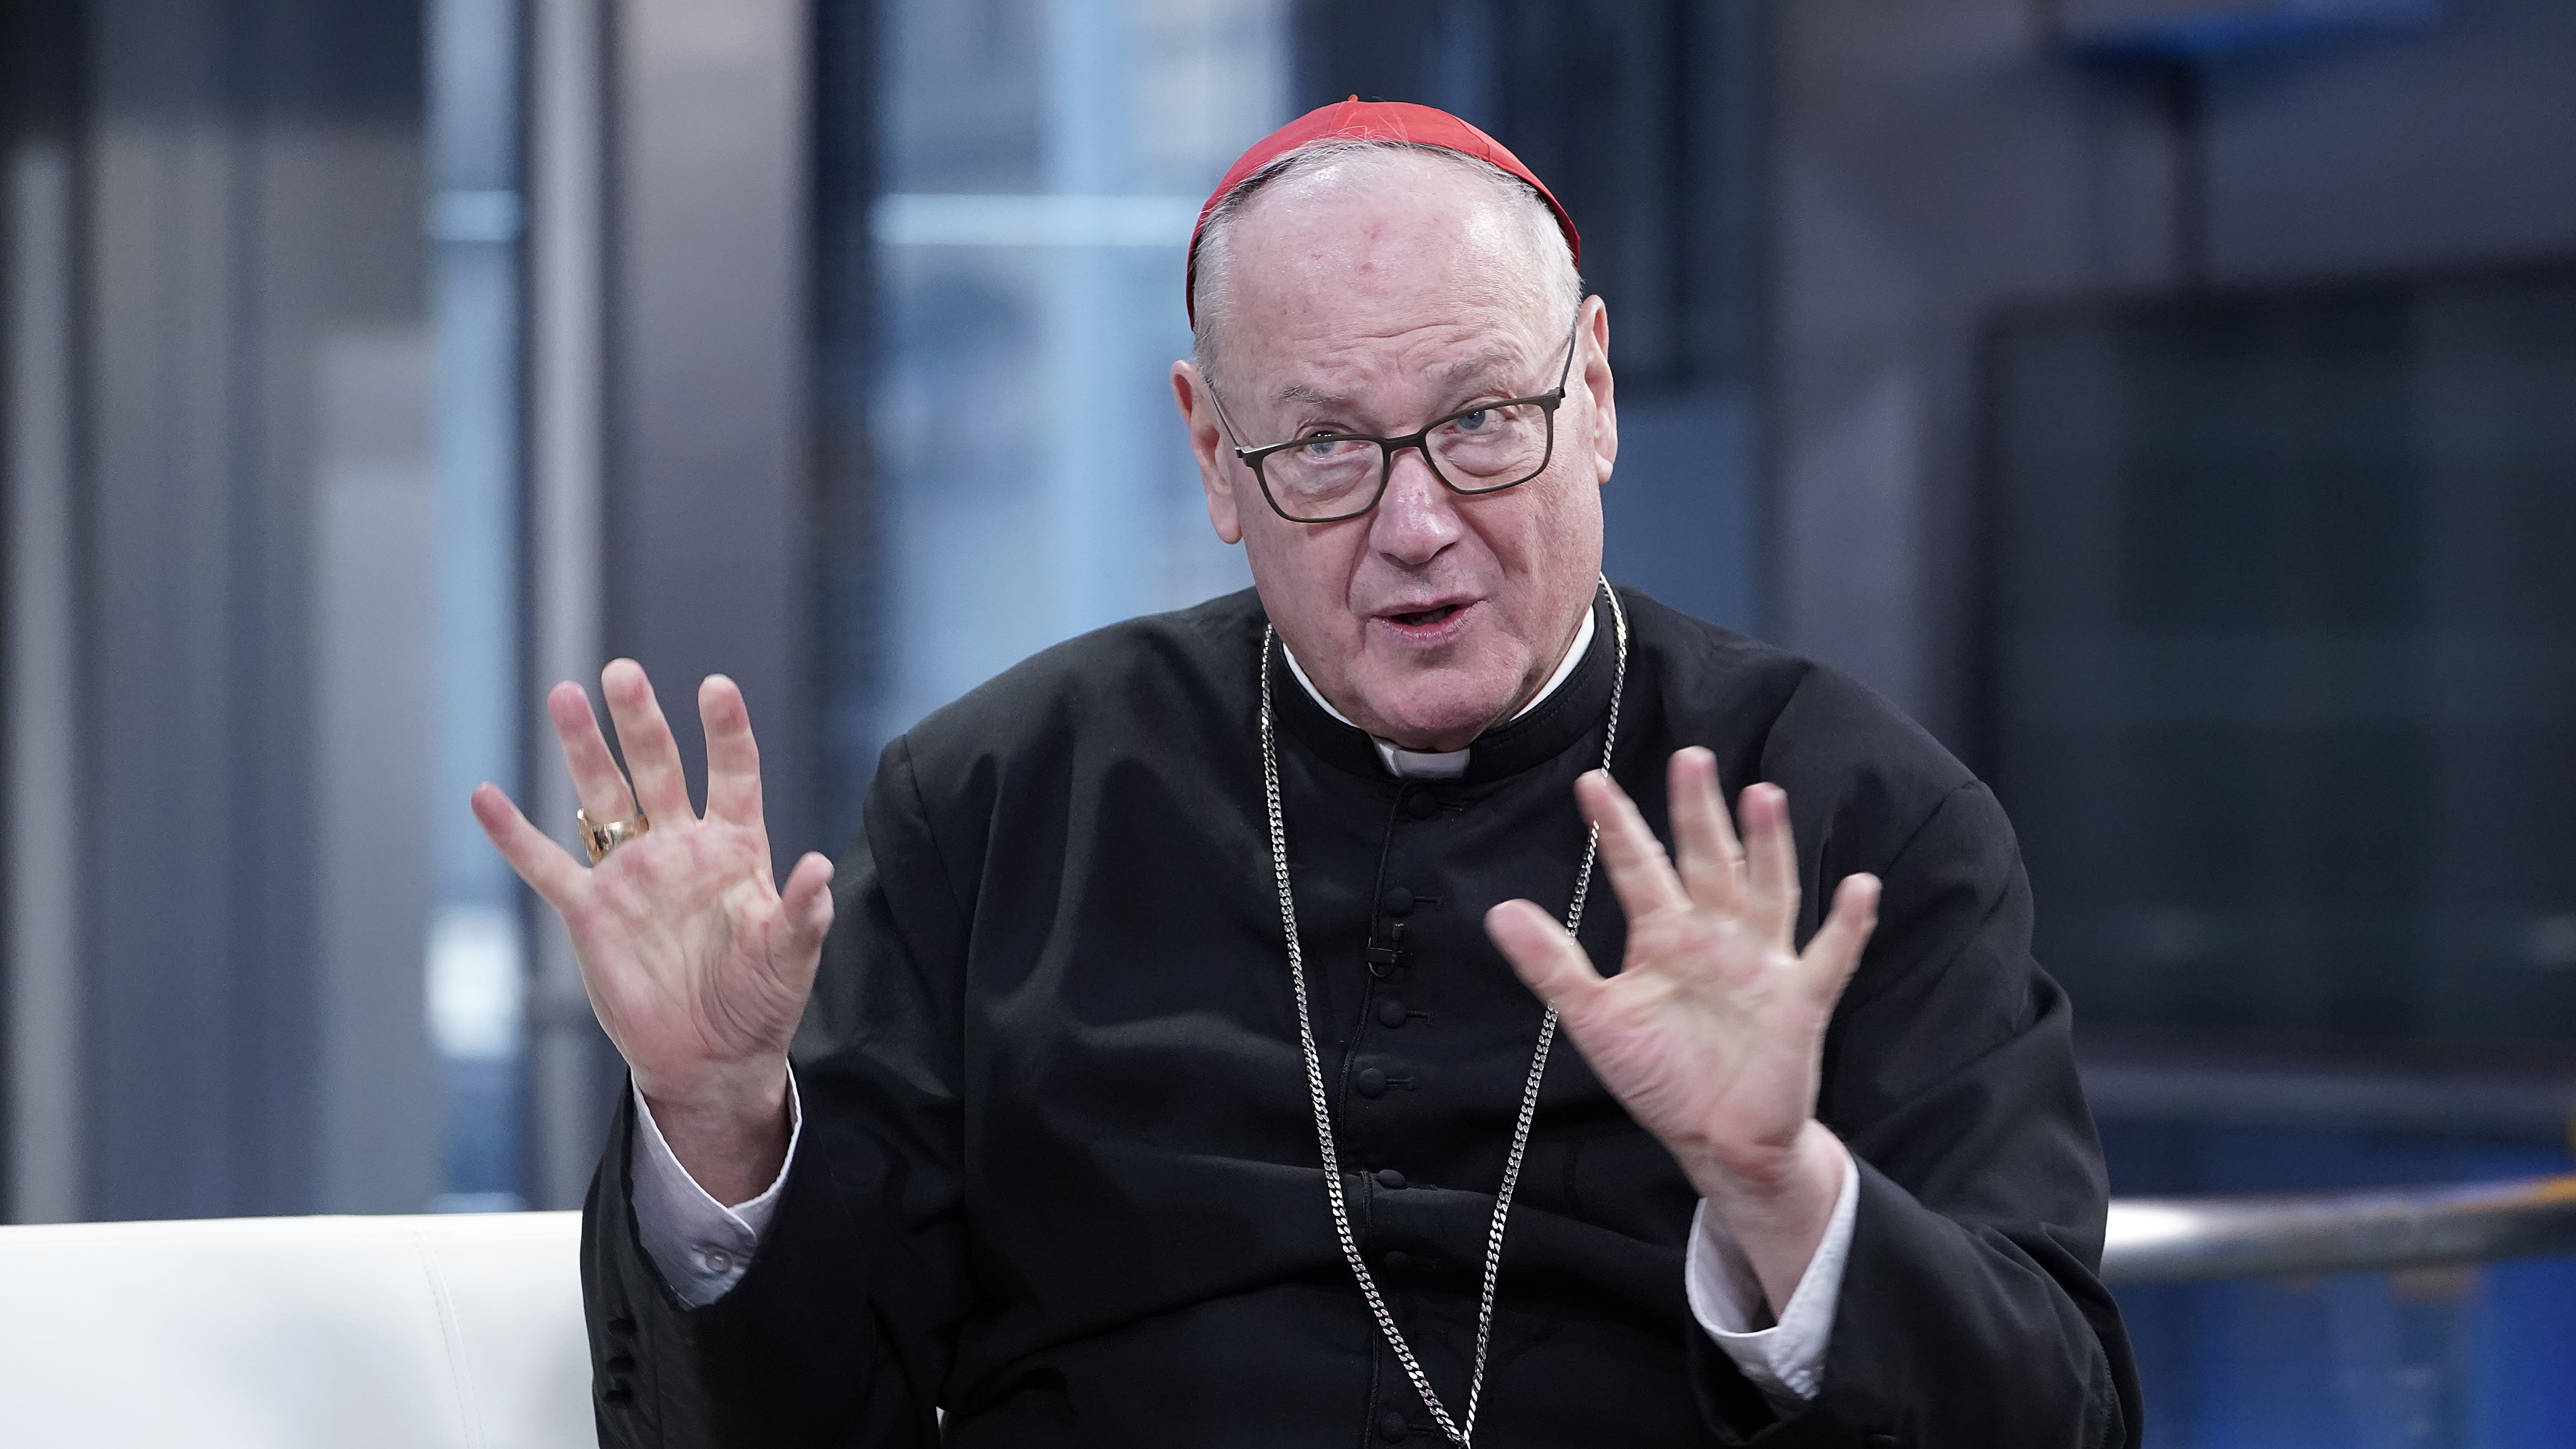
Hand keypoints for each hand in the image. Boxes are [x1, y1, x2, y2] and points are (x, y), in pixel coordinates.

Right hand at [470, 661, 834, 1203]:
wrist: (712, 1058)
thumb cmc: (761, 1002)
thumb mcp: (791, 958)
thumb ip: (802, 911)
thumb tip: (820, 867)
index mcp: (735, 847)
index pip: (734, 774)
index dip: (726, 731)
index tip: (715, 687)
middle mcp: (680, 846)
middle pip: (659, 768)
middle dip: (641, 721)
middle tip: (622, 672)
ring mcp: (631, 874)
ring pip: (602, 797)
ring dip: (583, 748)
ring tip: (565, 695)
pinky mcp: (589, 911)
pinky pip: (545, 865)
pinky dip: (513, 833)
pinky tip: (486, 796)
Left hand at [1485, 748, 1878, 1313]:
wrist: (1716, 1142)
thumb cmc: (1663, 1077)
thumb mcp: (1596, 1021)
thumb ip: (1552, 967)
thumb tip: (1499, 912)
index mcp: (1664, 938)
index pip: (1639, 869)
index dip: (1617, 829)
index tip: (1591, 784)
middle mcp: (1715, 937)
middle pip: (1706, 862)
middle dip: (1698, 813)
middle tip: (1689, 758)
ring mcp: (1761, 963)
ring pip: (1767, 891)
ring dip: (1768, 846)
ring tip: (1762, 795)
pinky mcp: (1800, 1000)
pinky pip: (1829, 957)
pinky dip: (1847, 925)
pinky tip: (1860, 886)